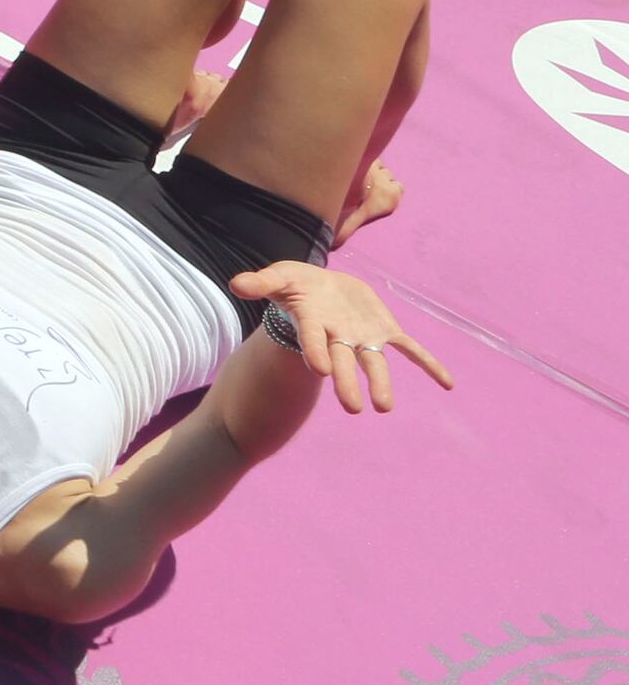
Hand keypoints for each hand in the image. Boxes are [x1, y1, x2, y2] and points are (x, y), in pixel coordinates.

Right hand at [234, 261, 451, 413]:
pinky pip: (410, 349)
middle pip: (344, 362)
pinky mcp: (385, 330)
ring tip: (384, 408)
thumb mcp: (278, 276)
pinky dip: (428, 364)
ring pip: (374, 362)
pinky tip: (448, 384)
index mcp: (313, 323)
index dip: (316, 353)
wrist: (324, 286)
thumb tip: (236, 284)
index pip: (313, 341)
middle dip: (349, 383)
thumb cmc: (296, 283)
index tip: (322, 370)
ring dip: (380, 383)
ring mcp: (363, 336)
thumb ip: (261, 282)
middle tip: (355, 408)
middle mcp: (338, 337)